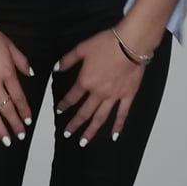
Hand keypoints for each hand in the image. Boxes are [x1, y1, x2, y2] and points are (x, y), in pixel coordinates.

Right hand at [0, 10, 33, 145]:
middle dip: (15, 123)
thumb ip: (21, 60)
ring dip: (0, 127)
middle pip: (7, 107)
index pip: (18, 96)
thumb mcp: (10, 44)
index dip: (24, 110)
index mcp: (7, 71)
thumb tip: (31, 73)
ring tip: (6, 140)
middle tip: (20, 135)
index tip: (28, 120)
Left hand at [54, 27, 145, 145]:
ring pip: (100, 118)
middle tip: (67, 134)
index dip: (64, 105)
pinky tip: (114, 135)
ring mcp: (114, 96)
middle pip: (84, 112)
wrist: (130, 43)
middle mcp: (98, 92)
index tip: (59, 111)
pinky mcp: (128, 95)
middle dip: (74, 124)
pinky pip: (122, 114)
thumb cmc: (107, 43)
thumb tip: (56, 68)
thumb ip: (68, 60)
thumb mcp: (82, 48)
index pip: (72, 97)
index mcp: (86, 81)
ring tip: (83, 141)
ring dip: (91, 131)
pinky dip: (118, 126)